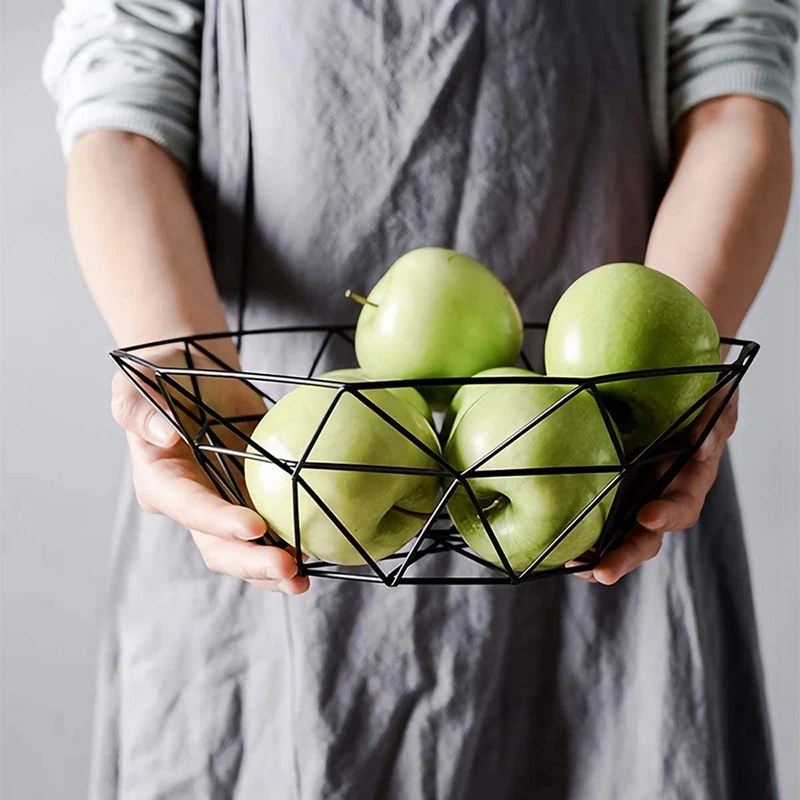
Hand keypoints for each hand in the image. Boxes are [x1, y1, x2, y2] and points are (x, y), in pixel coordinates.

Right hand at [111, 343, 308, 593]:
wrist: (196, 372)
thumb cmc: (161, 374)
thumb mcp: (136, 384)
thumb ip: (140, 409)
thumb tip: (164, 435)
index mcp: (162, 482)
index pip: (191, 508)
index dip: (220, 522)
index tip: (255, 528)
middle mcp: (192, 504)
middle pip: (219, 547)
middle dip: (251, 562)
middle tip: (289, 569)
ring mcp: (224, 505)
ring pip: (246, 550)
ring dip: (273, 568)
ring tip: (304, 578)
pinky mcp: (251, 497)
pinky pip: (271, 529)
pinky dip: (290, 542)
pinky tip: (317, 551)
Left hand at [569, 391, 738, 584]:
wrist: (668, 385)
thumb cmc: (694, 395)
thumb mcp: (713, 398)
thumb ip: (716, 417)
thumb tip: (703, 445)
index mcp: (689, 478)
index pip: (682, 505)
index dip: (667, 515)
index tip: (647, 517)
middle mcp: (660, 495)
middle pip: (646, 537)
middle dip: (625, 556)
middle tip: (602, 572)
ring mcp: (632, 496)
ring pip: (617, 537)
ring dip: (598, 556)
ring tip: (574, 566)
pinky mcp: (607, 491)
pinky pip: (594, 519)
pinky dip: (580, 536)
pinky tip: (559, 547)